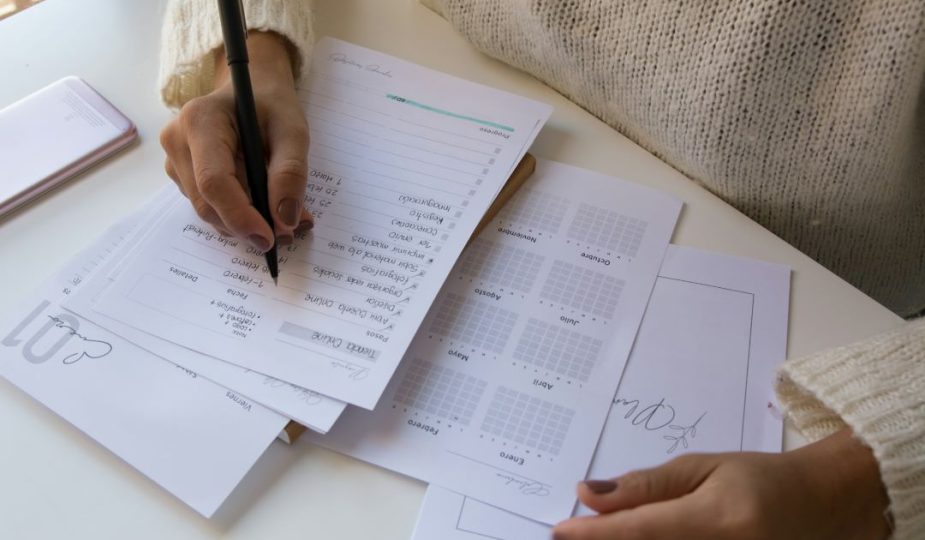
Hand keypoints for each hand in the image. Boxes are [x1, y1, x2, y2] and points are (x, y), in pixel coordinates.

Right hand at [160, 31, 311, 250]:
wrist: (251, 90)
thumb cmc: (272, 105)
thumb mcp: (293, 131)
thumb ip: (291, 173)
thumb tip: (286, 220)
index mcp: (200, 120)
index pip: (213, 181)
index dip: (240, 216)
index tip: (269, 238)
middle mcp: (177, 141)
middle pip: (207, 203)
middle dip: (247, 224)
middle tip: (288, 232)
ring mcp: (175, 161)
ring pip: (208, 211)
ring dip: (245, 222)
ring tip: (283, 217)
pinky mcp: (182, 175)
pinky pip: (210, 207)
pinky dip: (238, 215)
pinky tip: (263, 206)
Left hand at [553, 429, 890, 539]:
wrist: (820, 505)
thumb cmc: (760, 479)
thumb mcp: (702, 467)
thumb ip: (646, 486)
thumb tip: (589, 494)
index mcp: (719, 518)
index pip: (641, 530)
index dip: (594, 533)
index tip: (560, 529)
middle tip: (579, 532)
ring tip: (609, 532)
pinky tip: (639, 538)